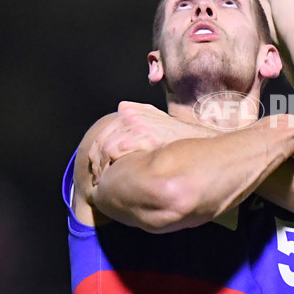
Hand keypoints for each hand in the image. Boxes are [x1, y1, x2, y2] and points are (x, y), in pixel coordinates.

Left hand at [88, 101, 205, 183]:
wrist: (196, 141)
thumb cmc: (177, 137)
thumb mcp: (155, 122)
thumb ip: (137, 122)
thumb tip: (118, 139)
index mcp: (129, 110)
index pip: (103, 133)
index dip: (97, 153)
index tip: (98, 168)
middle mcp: (131, 114)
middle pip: (101, 141)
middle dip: (97, 163)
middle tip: (99, 179)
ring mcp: (137, 124)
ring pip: (107, 148)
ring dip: (103, 168)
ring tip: (105, 182)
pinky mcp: (144, 136)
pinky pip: (117, 153)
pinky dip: (112, 167)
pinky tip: (116, 178)